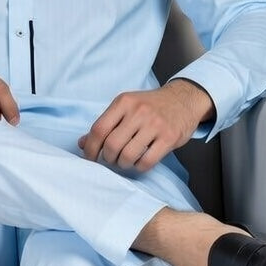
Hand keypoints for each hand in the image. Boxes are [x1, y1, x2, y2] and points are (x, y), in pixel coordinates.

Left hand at [78, 80, 215, 171]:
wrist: (184, 99)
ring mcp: (155, 124)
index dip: (90, 148)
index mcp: (123, 102)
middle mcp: (138, 111)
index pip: (98, 129)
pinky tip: (139, 162)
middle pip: (111, 145)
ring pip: (128, 156)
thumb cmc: (150, 105)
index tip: (89, 158)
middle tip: (112, 159)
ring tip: (125, 160)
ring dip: (123, 164)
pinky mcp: (169, 137)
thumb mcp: (126, 107)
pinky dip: (139, 167)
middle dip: (107, 158)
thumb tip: (82, 143)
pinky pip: (146, 162)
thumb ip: (105, 124)